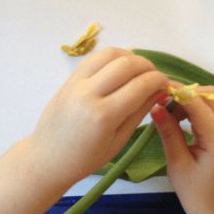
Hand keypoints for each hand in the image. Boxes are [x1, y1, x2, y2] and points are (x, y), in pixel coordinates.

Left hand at [28, 47, 168, 193]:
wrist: (48, 158)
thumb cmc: (85, 159)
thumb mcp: (119, 141)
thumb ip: (140, 112)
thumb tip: (160, 91)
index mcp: (104, 116)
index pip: (140, 85)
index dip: (159, 81)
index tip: (166, 84)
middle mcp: (89, 94)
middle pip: (127, 64)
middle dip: (148, 66)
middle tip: (155, 77)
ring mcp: (76, 83)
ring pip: (110, 54)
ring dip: (130, 57)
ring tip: (138, 70)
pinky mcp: (69, 79)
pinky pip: (94, 58)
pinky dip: (112, 57)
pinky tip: (120, 67)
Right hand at [151, 86, 213, 213]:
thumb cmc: (194, 192)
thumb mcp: (177, 164)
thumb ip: (169, 133)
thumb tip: (155, 107)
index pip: (199, 105)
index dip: (179, 94)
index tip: (157, 92)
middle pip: (211, 95)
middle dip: (187, 92)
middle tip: (164, 102)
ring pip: (212, 98)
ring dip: (191, 98)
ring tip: (170, 109)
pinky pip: (211, 107)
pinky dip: (195, 105)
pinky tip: (179, 115)